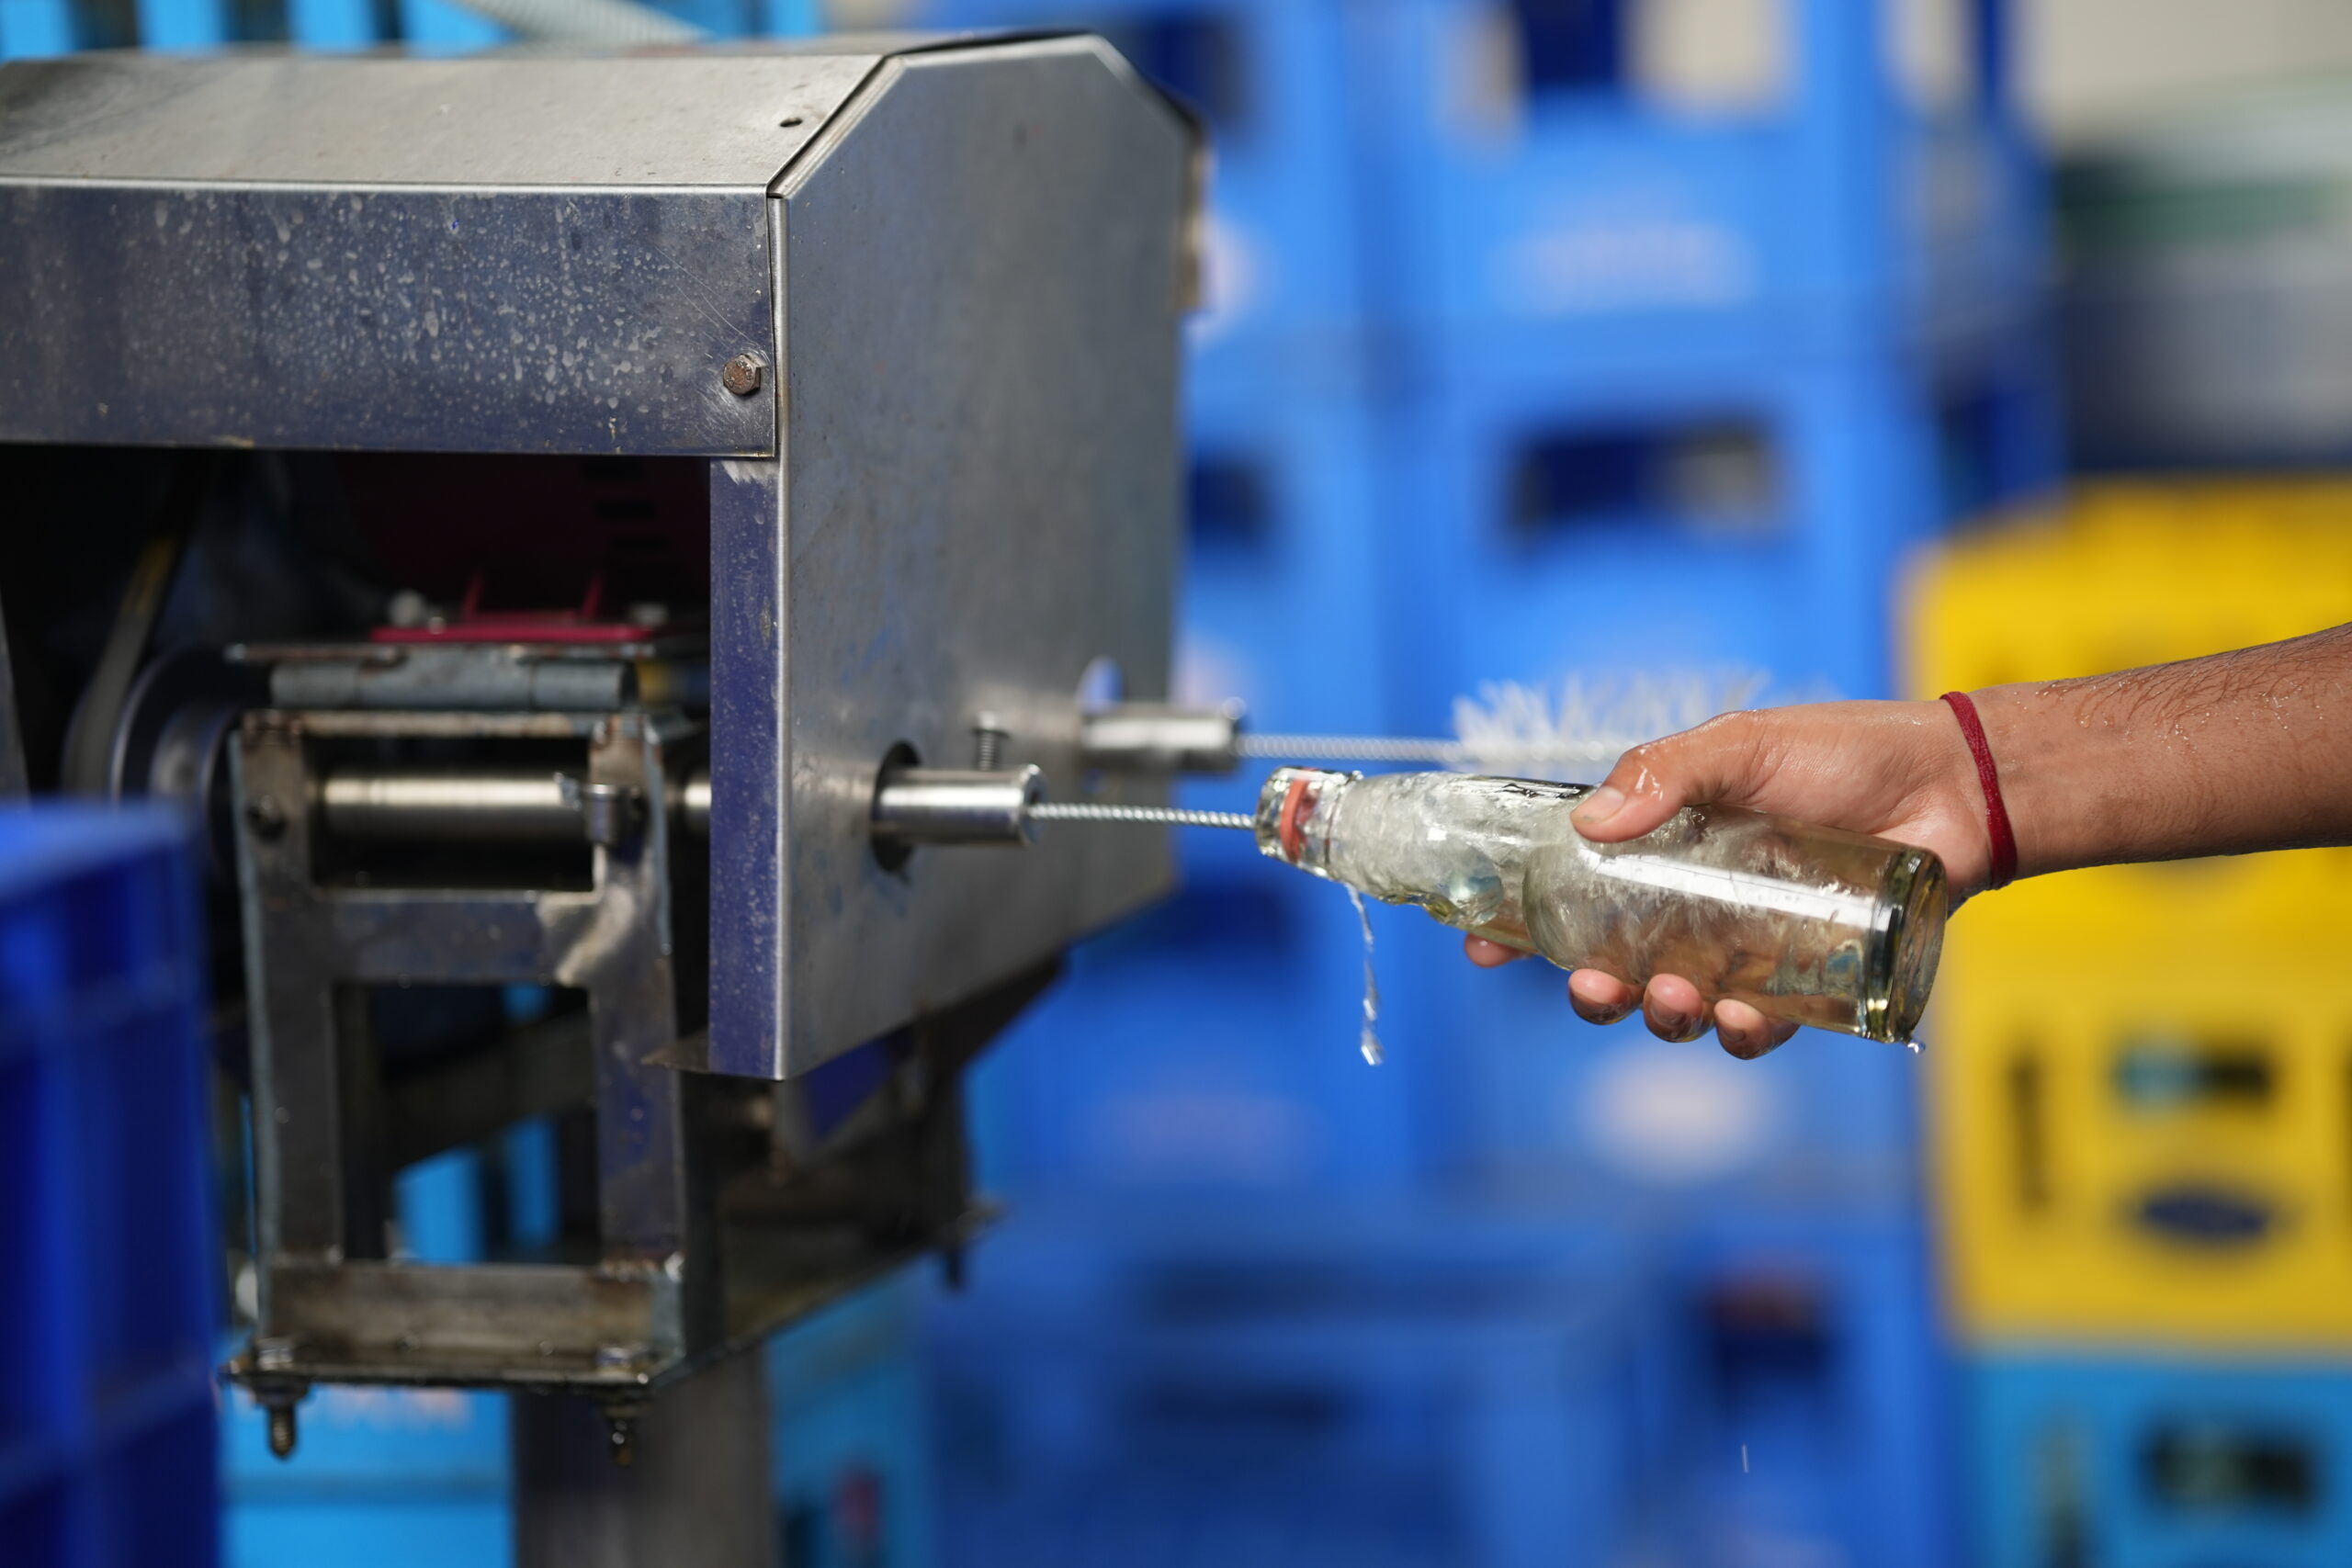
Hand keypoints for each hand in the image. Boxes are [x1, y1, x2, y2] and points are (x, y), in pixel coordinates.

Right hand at [1465, 699, 1990, 1058]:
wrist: (1954, 787)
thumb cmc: (1846, 754)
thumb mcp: (1741, 744)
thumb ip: (1664, 774)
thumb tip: (1590, 825)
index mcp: (1665, 846)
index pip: (1575, 892)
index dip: (1524, 924)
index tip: (1486, 945)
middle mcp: (1696, 904)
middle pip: (1616, 965)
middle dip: (1590, 990)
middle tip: (1593, 987)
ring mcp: (1748, 947)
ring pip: (1679, 1005)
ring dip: (1661, 1015)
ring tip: (1673, 996)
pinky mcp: (1807, 982)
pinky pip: (1760, 1027)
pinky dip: (1741, 1032)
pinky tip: (1741, 1015)